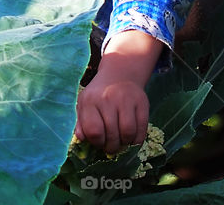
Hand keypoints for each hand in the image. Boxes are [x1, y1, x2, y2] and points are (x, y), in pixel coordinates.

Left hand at [74, 29, 161, 152]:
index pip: (94, 131)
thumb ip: (81, 122)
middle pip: (112, 134)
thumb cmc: (99, 94)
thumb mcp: (84, 104)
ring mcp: (127, 100)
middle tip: (111, 148)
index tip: (100, 143)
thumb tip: (81, 138)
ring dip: (125, 144)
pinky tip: (131, 138)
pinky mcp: (142, 102)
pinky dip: (137, 140)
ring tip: (121, 142)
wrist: (120, 74)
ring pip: (128, 133)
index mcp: (90, 101)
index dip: (97, 142)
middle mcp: (108, 98)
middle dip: (111, 147)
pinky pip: (142, 129)